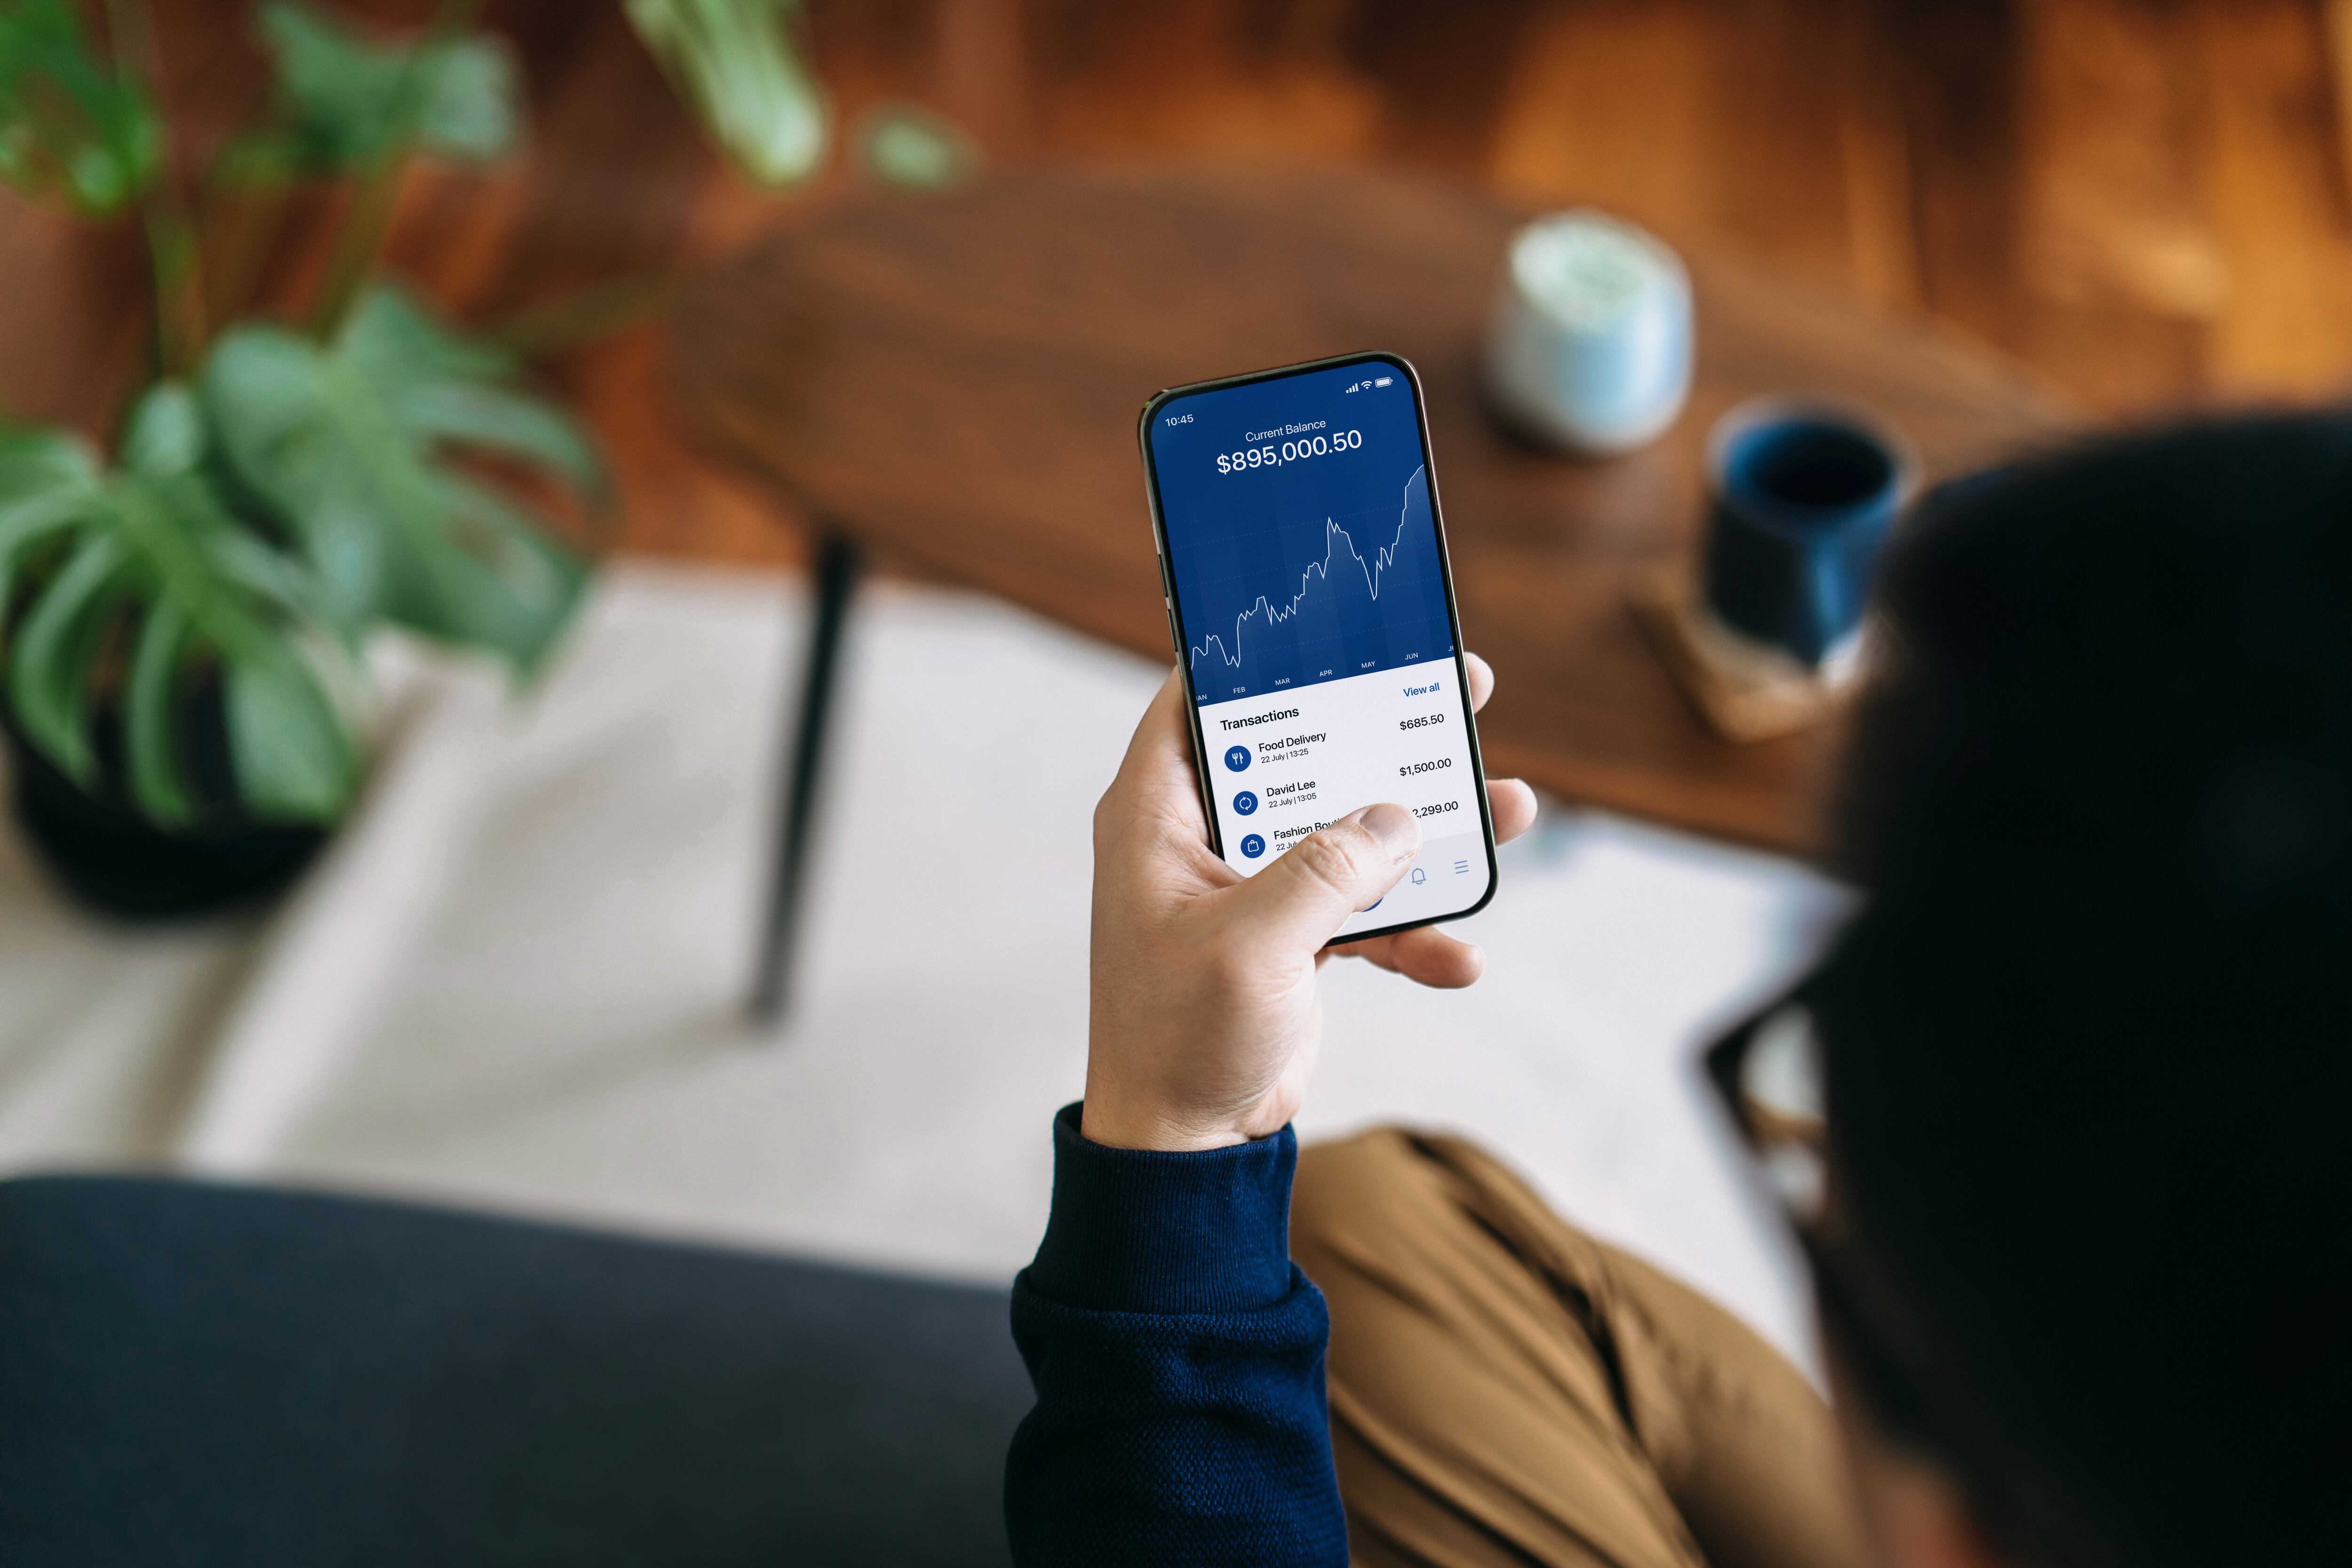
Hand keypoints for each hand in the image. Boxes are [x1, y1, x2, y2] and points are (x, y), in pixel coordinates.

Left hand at [1083, 655, 1539, 1151]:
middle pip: (1306, 756)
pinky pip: (1369, 915)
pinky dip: (1415, 935)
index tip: (1331, 622)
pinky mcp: (1295, 941)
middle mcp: (1206, 841)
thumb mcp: (1250, 945)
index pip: (1200, 701)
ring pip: (1353, 834)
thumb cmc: (1178, 1040)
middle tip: (1460, 689)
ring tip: (1512, 809)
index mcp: (1160, 817)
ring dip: (1429, 834)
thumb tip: (1400, 819)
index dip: (1258, 657)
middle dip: (1384, 733)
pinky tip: (1461, 958)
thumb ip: (1325, 871)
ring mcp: (1256, 891)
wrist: (1187, 1150)